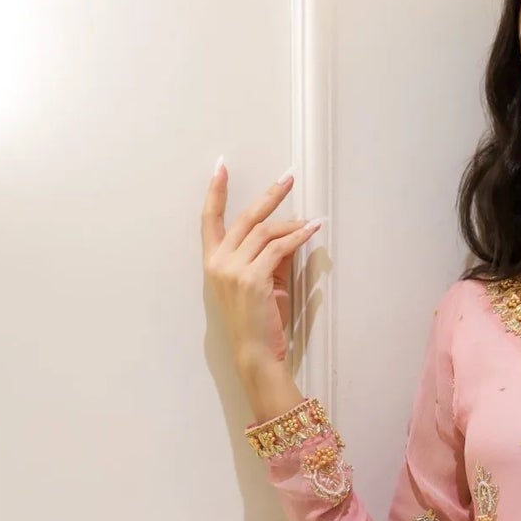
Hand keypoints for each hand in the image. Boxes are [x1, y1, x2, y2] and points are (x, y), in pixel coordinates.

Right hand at [201, 162, 320, 372]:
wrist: (256, 352)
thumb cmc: (258, 320)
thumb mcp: (261, 281)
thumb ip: (269, 256)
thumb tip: (289, 231)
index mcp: (213, 262)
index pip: (209, 219)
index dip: (215, 192)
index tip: (220, 168)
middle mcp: (219, 262)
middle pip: (245, 217)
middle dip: (268, 195)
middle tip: (287, 179)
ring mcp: (233, 269)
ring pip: (265, 232)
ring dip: (292, 223)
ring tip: (311, 221)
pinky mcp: (253, 278)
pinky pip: (279, 248)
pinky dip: (298, 237)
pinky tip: (311, 230)